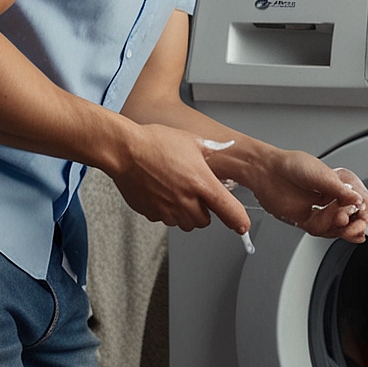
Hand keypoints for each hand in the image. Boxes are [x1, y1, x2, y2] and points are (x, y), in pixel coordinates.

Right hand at [108, 124, 249, 233]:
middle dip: (204, 211)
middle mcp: (186, 201)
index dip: (238, 221)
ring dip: (186, 213)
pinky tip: (161, 192)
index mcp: (202, 183)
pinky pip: (166, 219)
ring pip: (185, 223)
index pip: (229, 211)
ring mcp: (168, 210)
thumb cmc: (155, 143)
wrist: (125, 151)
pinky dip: (167, 211)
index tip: (242, 225)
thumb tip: (224, 148)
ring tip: (177, 190)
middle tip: (196, 193)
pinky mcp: (152, 214)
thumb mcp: (191, 141)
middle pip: (205, 221)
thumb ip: (211, 149)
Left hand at [247, 150, 367, 242]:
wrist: (266, 172)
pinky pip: (324, 232)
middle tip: (353, 225)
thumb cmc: (292, 166)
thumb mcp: (321, 174)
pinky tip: (324, 221)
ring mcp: (323, 211)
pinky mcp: (310, 221)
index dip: (367, 213)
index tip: (367, 217)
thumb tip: (357, 200)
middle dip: (357, 224)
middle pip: (355, 219)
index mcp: (342, 184)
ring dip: (341, 227)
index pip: (363, 202)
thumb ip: (340, 191)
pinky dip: (326, 229)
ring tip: (337, 218)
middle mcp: (335, 198)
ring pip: (341, 229)